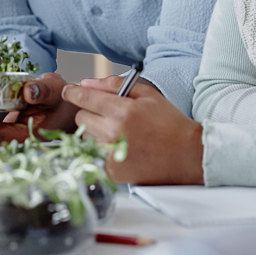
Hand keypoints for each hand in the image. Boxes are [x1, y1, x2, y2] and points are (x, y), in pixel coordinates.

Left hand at [64, 75, 203, 184]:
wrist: (188, 155)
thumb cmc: (169, 122)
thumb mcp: (147, 94)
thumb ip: (114, 84)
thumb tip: (86, 83)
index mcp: (122, 111)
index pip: (83, 98)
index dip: (72, 92)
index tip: (68, 91)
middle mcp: (113, 133)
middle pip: (80, 118)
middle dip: (90, 113)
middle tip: (108, 115)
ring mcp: (112, 155)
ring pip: (85, 137)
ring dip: (95, 132)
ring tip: (118, 133)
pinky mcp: (112, 171)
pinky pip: (94, 154)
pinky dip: (103, 150)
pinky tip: (121, 147)